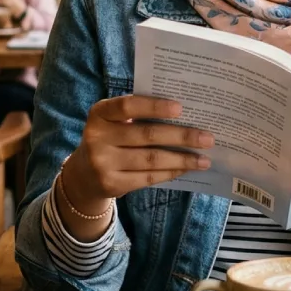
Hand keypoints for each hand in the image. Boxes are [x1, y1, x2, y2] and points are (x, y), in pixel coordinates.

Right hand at [60, 96, 213, 238]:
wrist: (83, 175)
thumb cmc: (109, 140)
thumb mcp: (113, 122)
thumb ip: (137, 115)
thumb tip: (185, 116)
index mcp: (99, 113)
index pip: (128, 106)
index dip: (154, 106)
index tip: (180, 108)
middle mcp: (97, 137)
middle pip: (147, 135)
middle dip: (181, 136)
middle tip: (207, 138)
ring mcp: (103, 163)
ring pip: (151, 159)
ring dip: (182, 159)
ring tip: (204, 159)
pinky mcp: (111, 184)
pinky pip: (148, 177)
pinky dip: (171, 172)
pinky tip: (186, 169)